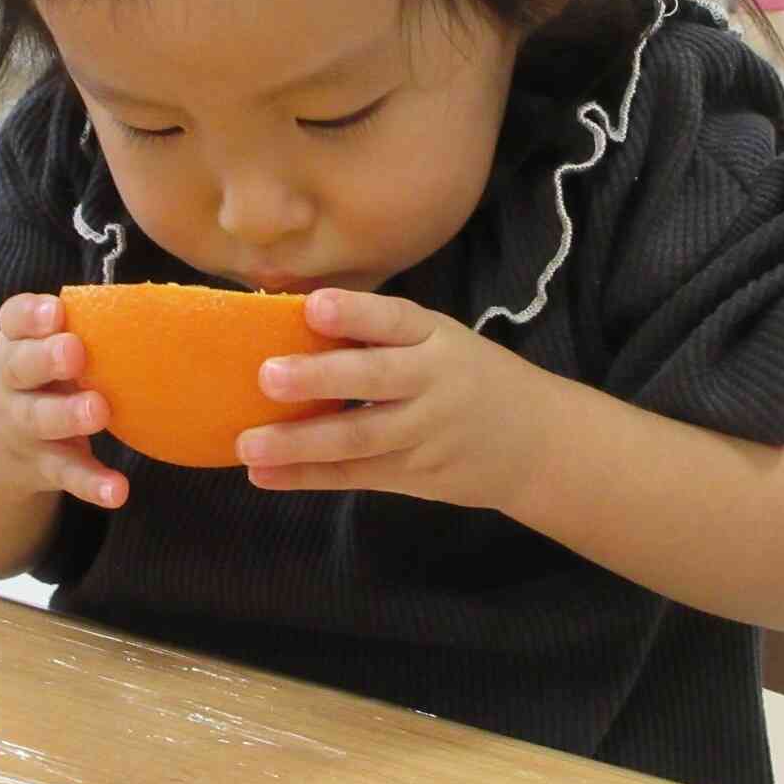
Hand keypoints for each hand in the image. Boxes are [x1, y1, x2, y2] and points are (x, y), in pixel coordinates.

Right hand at [0, 294, 127, 508]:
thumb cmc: (39, 378)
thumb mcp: (38, 348)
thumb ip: (76, 327)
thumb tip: (153, 306)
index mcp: (14, 344)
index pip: (13, 321)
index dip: (31, 315)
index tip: (56, 311)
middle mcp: (11, 384)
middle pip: (21, 368)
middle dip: (46, 359)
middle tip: (75, 352)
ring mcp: (25, 427)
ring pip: (40, 420)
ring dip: (67, 415)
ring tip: (98, 411)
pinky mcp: (45, 466)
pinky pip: (68, 474)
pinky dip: (92, 484)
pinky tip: (118, 490)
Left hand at [237, 290, 553, 507]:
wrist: (535, 443)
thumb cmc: (466, 376)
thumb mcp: (439, 342)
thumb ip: (379, 335)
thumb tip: (288, 319)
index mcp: (436, 339)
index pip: (395, 320)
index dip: (355, 313)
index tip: (312, 306)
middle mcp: (431, 384)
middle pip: (376, 381)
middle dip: (321, 378)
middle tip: (267, 376)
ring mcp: (423, 434)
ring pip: (359, 438)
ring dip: (299, 443)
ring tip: (247, 444)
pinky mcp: (413, 474)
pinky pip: (354, 476)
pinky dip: (307, 477)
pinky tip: (264, 475)